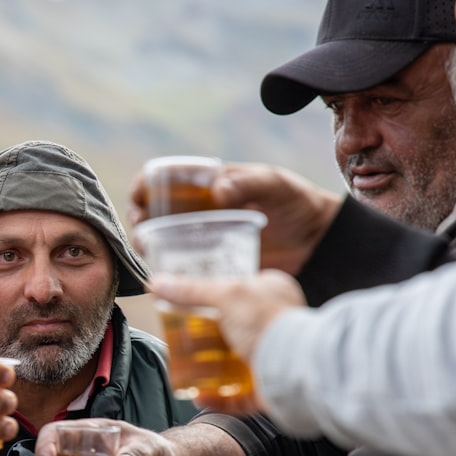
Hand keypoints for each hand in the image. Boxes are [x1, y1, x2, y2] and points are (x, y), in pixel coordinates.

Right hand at [128, 161, 341, 274]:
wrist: (317, 240)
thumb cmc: (295, 201)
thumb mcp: (274, 184)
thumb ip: (247, 182)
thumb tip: (216, 190)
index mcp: (207, 185)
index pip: (165, 179)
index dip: (144, 185)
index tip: (138, 196)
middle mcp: (199, 212)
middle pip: (155, 213)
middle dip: (139, 219)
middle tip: (142, 229)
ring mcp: (204, 240)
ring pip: (164, 241)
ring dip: (148, 245)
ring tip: (149, 251)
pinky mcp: (213, 266)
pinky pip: (183, 268)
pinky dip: (170, 271)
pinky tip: (167, 276)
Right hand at [150, 268, 304, 393]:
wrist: (295, 369)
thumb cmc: (270, 324)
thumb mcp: (226, 295)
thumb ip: (190, 290)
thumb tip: (158, 283)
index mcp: (271, 294)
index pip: (237, 291)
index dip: (212, 297)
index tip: (187, 305)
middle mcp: (272, 325)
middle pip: (229, 330)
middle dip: (202, 338)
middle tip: (179, 339)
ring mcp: (269, 358)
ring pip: (231, 364)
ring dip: (205, 369)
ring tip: (182, 369)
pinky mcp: (266, 389)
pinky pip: (235, 394)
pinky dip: (215, 396)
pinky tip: (197, 394)